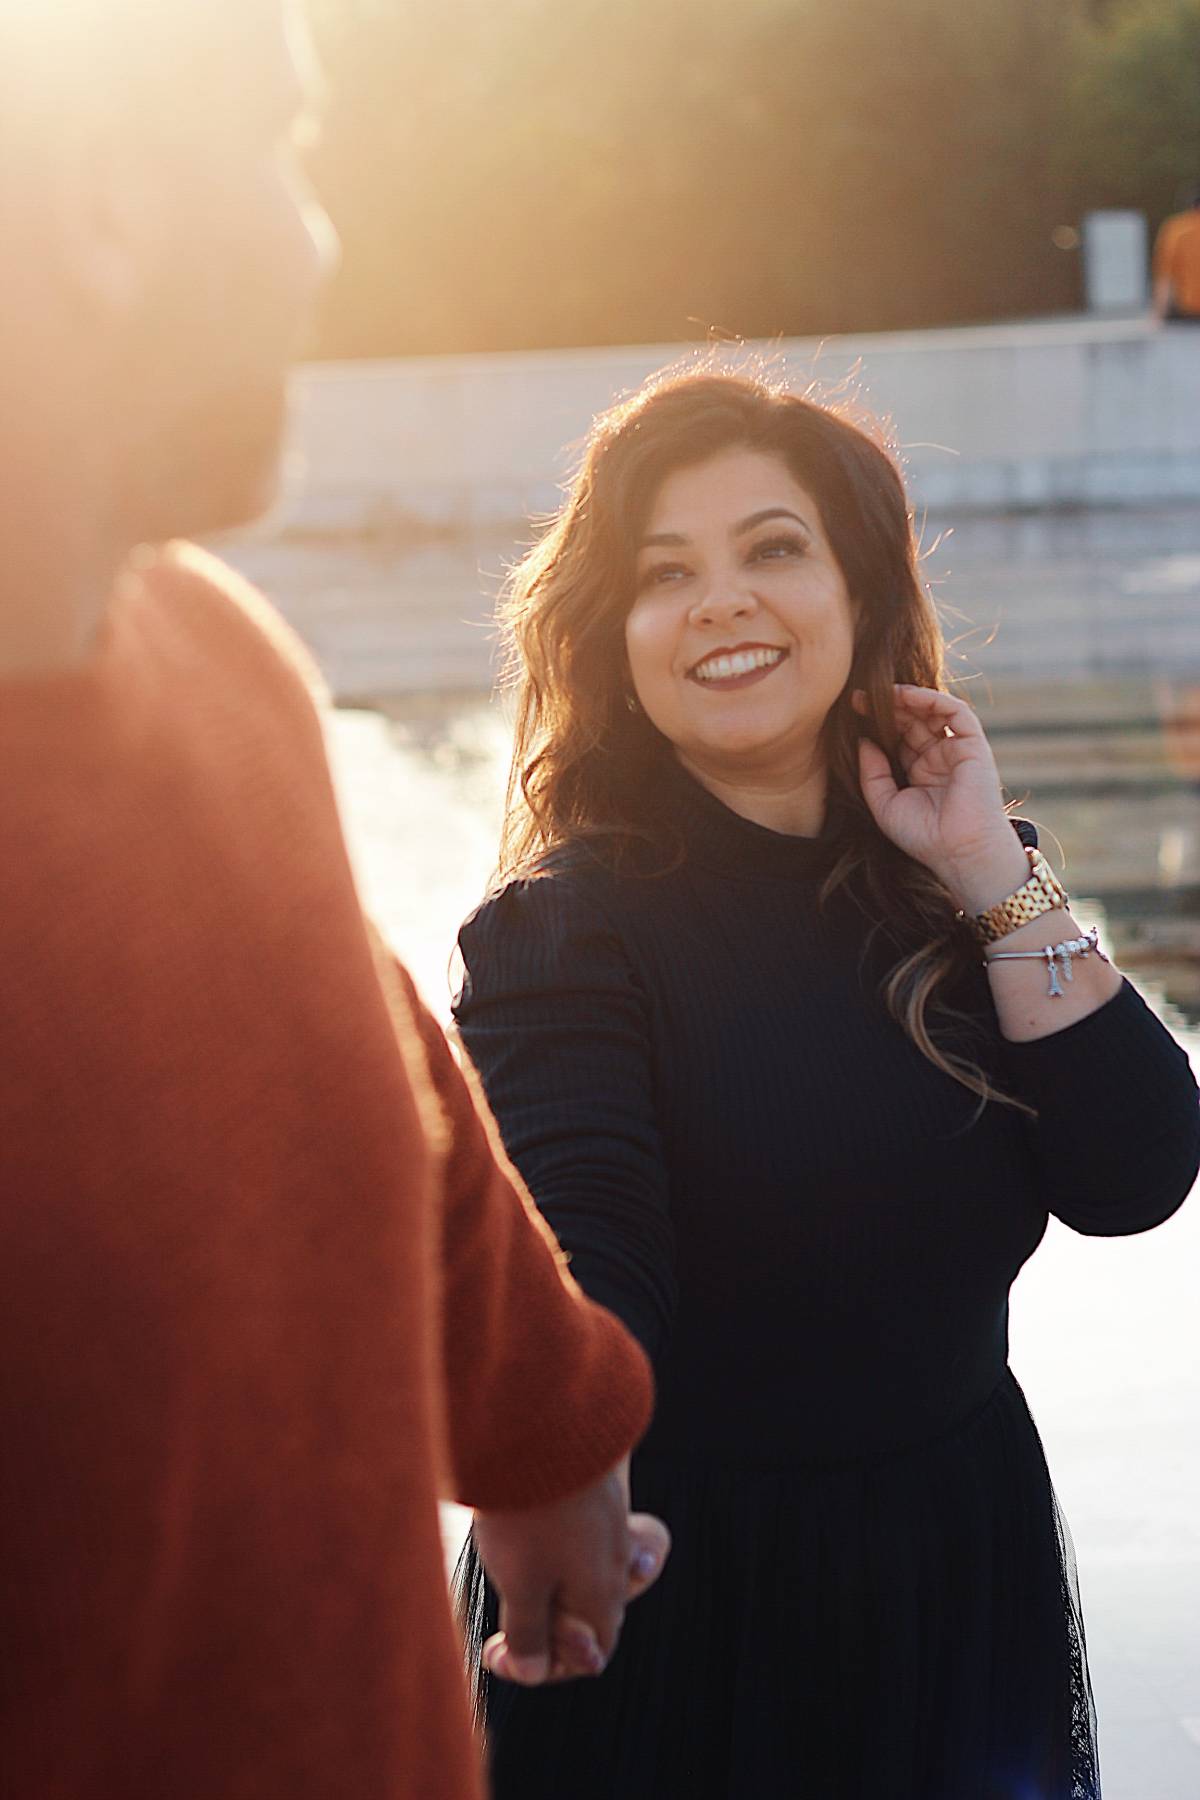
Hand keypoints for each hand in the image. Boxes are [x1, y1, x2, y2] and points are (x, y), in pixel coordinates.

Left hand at [474, 1459, 669, 1685]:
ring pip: (591, 1572)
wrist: (542, 1422)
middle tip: (505, 1625)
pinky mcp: (596, 1488)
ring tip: (520, 1579)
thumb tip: (532, 1671)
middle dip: (553, 1627)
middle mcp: (618, 1560)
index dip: (547, 1666)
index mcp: (603, 1594)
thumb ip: (529, 1635)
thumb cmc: (531, 1510)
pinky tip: (536, 1535)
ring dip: (557, 1587)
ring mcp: (611, 1520)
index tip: (497, 1650)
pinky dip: (562, 1548)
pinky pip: (587, 1534)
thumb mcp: (521, 1585)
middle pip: (596, 1613)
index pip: (594, 1652)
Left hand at [856, 685, 1027, 910]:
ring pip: (933, 712)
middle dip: (887, 706)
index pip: (898, 737)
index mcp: (920, 772)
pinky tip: (906, 695)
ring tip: (879, 692)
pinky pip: (955, 712)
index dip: (876, 722)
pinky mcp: (974, 746)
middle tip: (859, 696)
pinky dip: (932, 699)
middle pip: (913, 721)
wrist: (959, 852)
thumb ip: (872, 772)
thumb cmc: (924, 836)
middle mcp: (939, 758)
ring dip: (907, 698)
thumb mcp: (884, 804)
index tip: (852, 709)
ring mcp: (957, 751)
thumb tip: (862, 739)